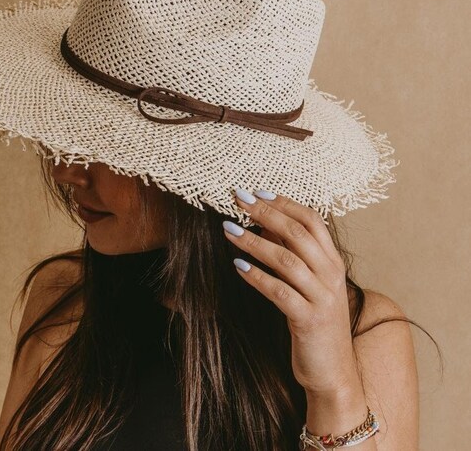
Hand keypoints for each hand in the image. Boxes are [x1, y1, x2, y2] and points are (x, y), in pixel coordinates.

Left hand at [222, 188, 359, 395]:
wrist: (334, 372)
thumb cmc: (316, 321)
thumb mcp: (309, 283)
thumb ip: (293, 253)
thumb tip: (265, 224)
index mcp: (333, 261)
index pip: (312, 220)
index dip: (284, 203)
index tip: (257, 192)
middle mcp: (331, 274)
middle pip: (297, 233)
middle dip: (265, 213)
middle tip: (237, 199)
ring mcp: (323, 298)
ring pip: (286, 260)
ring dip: (254, 242)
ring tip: (228, 229)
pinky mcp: (309, 320)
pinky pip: (279, 292)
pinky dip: (257, 276)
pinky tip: (238, 266)